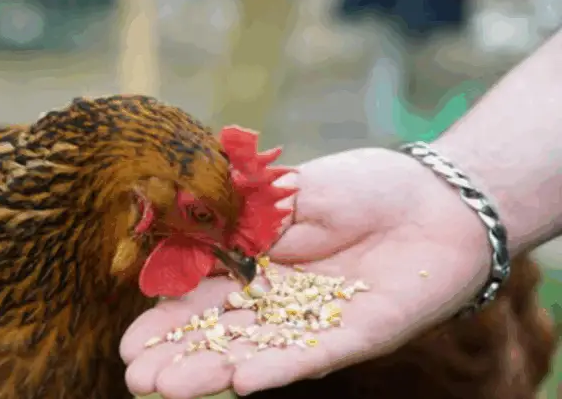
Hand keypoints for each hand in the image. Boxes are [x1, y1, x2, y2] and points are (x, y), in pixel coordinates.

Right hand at [120, 147, 492, 398]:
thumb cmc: (361, 187)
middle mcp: (279, 304)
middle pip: (221, 336)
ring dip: (214, 370)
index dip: (166, 322)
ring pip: (257, 352)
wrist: (435, 198)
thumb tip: (182, 226)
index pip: (201, 301)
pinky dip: (279, 367)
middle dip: (179, 357)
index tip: (129, 344)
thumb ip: (243, 214)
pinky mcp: (356, 335)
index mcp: (256, 267)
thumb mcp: (290, 191)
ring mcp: (315, 323)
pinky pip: (313, 353)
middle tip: (137, 379)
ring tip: (170, 388)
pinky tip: (241, 381)